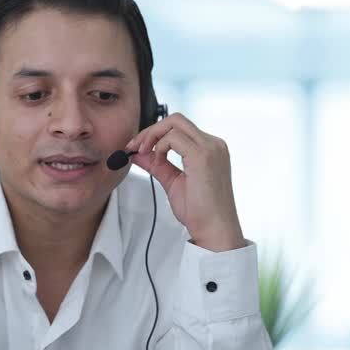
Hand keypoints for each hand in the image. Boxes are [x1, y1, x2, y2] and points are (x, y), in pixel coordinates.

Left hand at [125, 113, 246, 252]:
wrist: (214, 229)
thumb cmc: (200, 212)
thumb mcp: (173, 182)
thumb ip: (158, 165)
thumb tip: (139, 154)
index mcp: (210, 149)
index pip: (179, 128)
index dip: (155, 134)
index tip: (137, 147)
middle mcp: (213, 144)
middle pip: (176, 119)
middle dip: (150, 130)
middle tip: (135, 146)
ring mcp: (210, 148)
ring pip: (174, 122)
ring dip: (152, 136)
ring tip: (144, 154)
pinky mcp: (202, 156)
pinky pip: (173, 137)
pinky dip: (159, 146)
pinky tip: (157, 161)